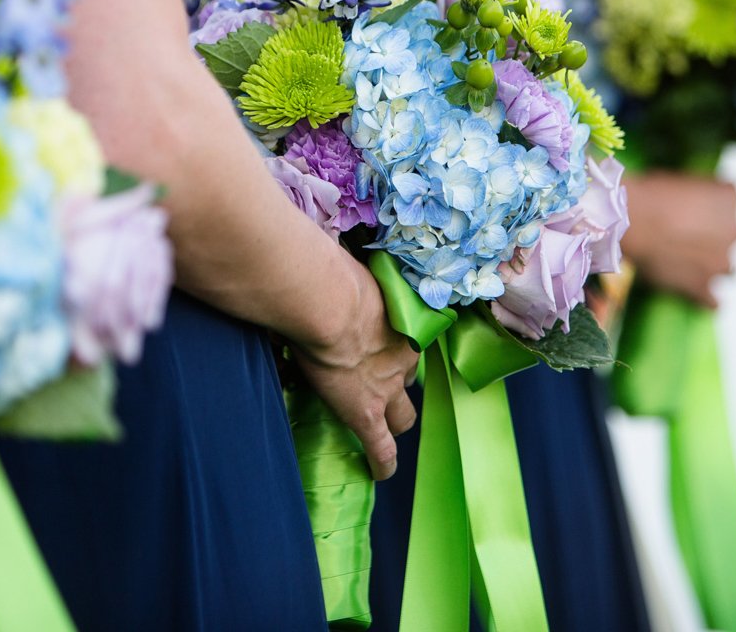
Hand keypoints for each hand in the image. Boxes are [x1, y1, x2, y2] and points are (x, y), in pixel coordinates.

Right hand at [289, 258, 418, 480]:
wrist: (329, 303)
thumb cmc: (335, 277)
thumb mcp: (353, 272)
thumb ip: (347, 276)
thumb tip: (325, 263)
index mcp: (402, 321)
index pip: (407, 339)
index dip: (397, 346)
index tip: (386, 345)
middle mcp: (402, 357)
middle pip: (410, 379)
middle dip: (400, 383)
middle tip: (382, 382)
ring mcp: (386, 389)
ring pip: (401, 415)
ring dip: (394, 419)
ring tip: (382, 428)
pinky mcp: (365, 413)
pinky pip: (380, 447)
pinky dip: (382, 462)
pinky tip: (380, 472)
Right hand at [620, 172, 735, 307]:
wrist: (629, 222)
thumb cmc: (648, 195)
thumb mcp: (680, 182)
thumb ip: (698, 194)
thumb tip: (693, 204)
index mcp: (729, 198)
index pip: (730, 199)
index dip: (710, 206)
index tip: (694, 208)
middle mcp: (735, 230)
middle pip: (733, 234)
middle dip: (716, 237)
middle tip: (687, 235)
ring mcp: (721, 262)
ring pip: (729, 268)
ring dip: (713, 265)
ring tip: (688, 263)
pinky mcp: (702, 287)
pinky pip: (713, 300)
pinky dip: (705, 298)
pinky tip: (692, 292)